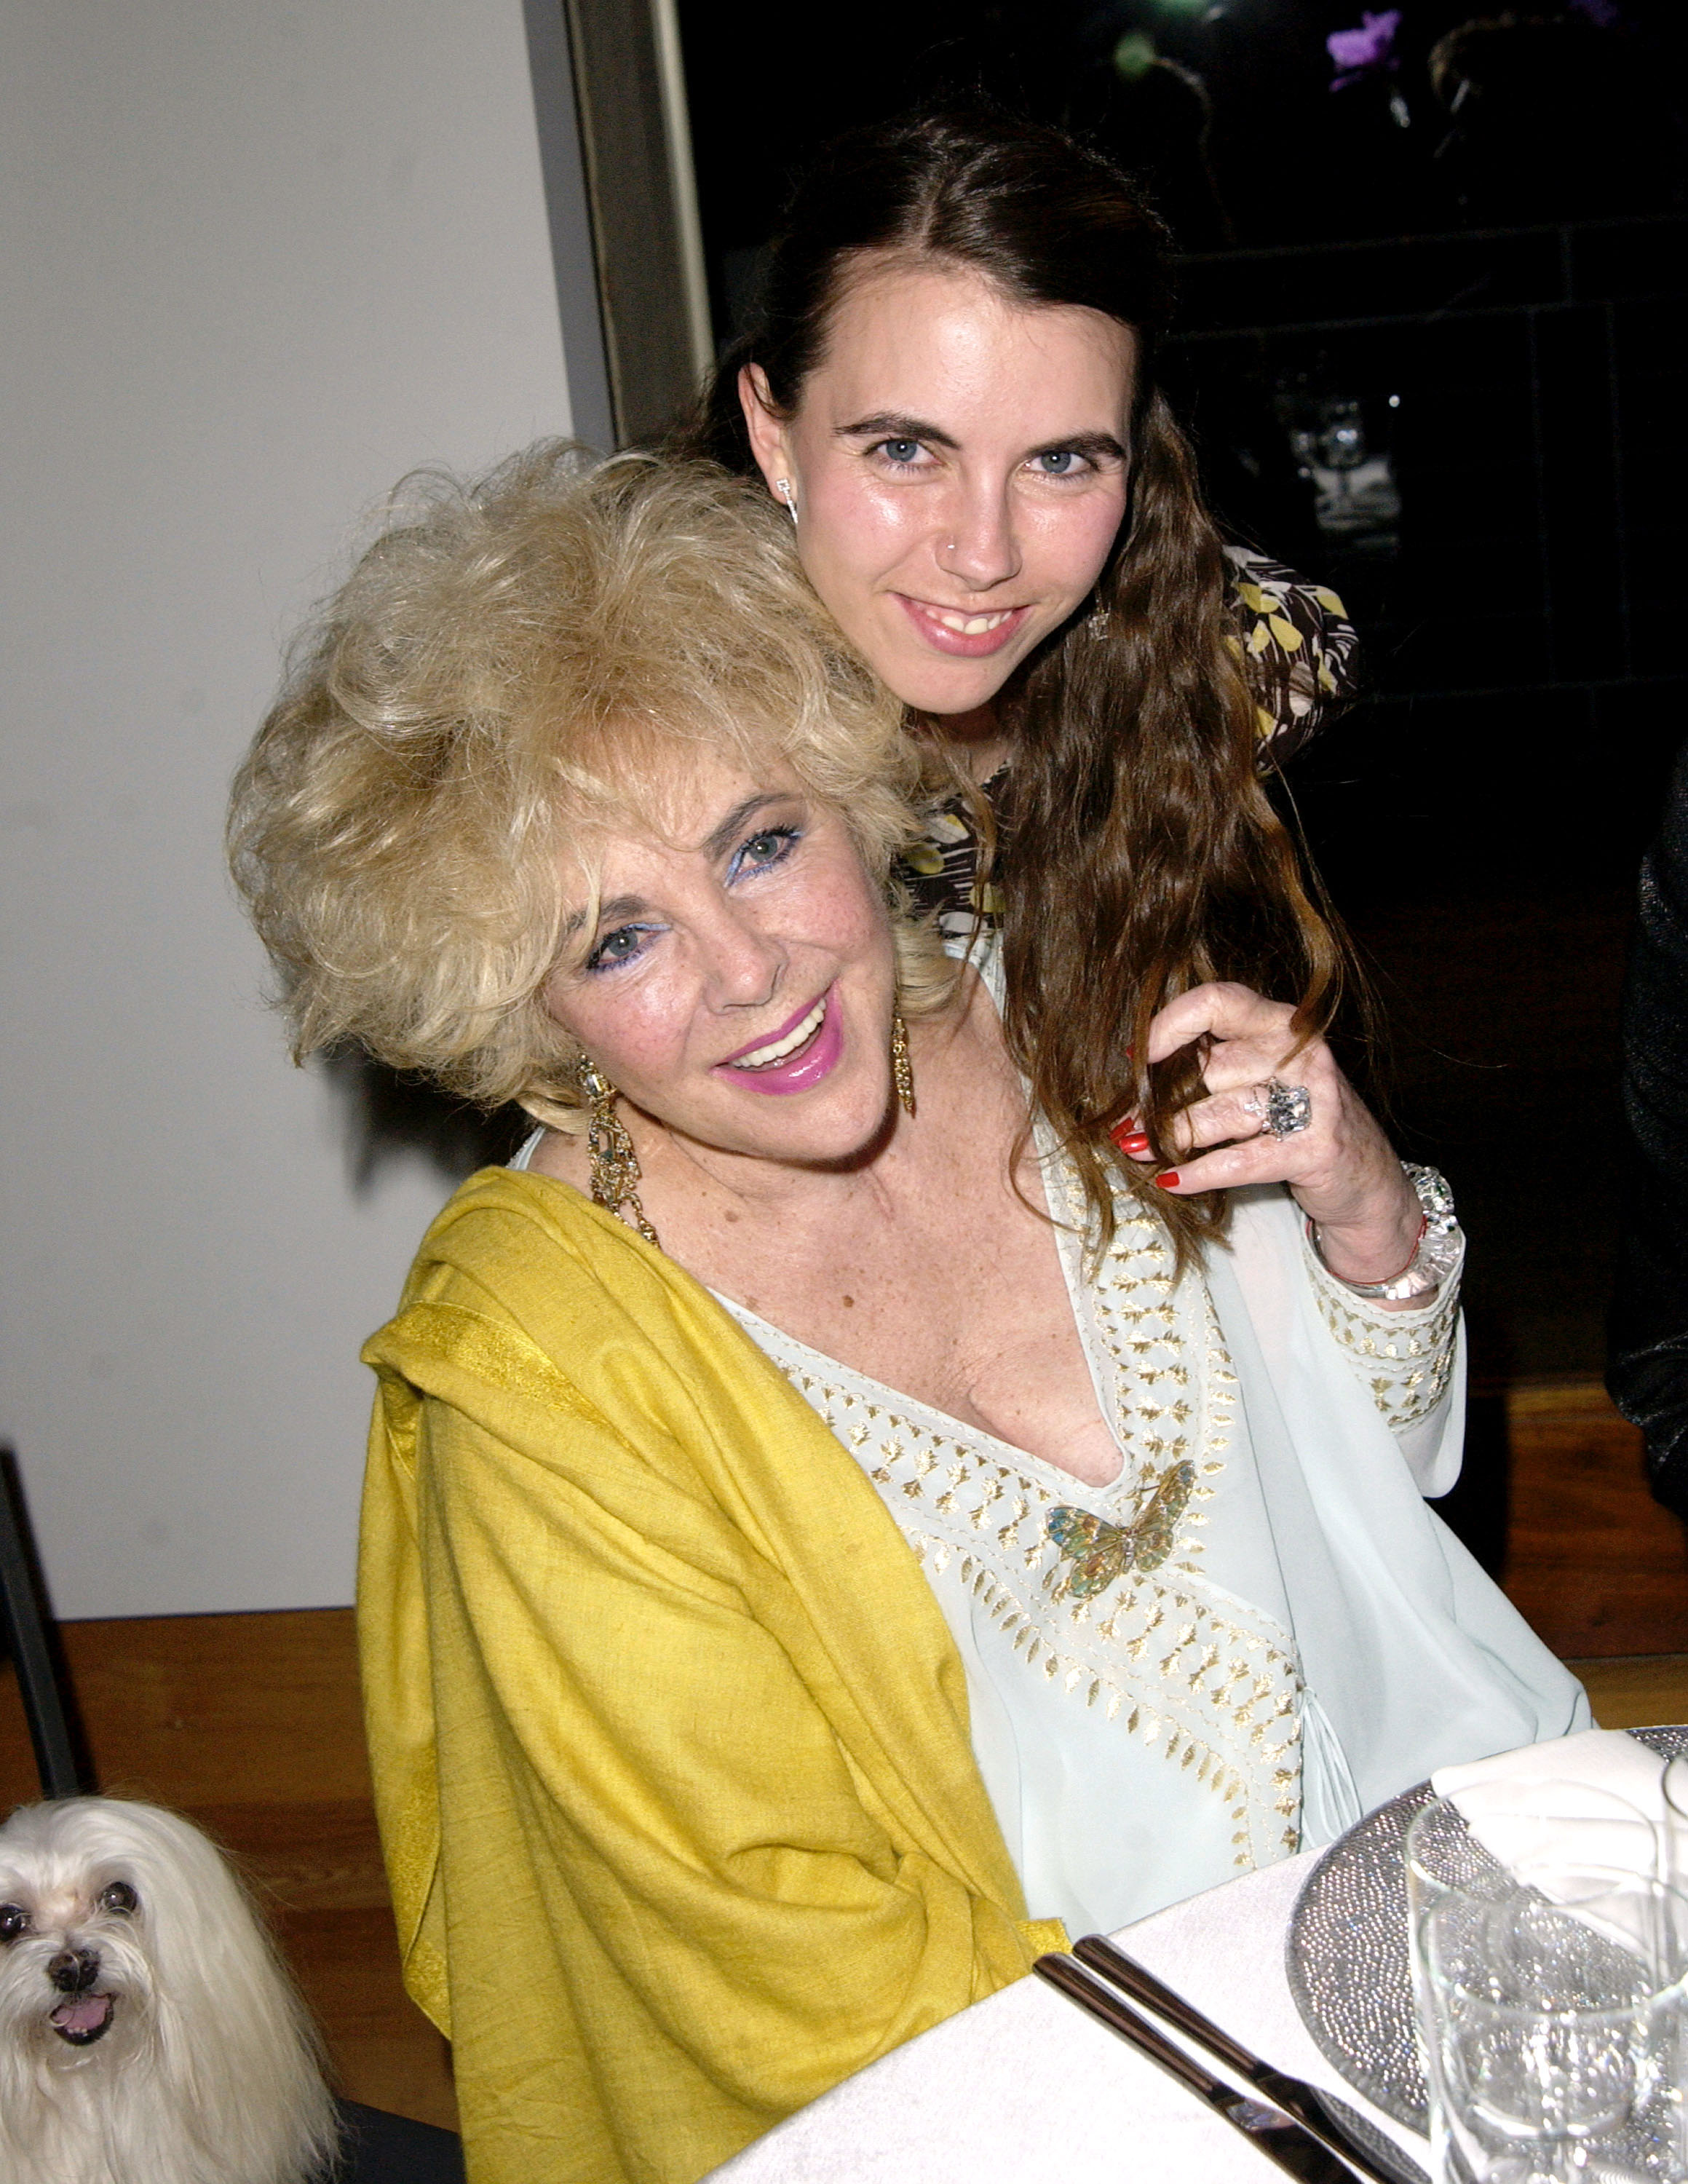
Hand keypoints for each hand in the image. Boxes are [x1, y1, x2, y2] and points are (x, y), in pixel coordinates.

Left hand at [1114, 982, 1421, 1288]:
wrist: (1365, 1180)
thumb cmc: (1297, 1120)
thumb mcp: (1263, 1077)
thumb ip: (1214, 1064)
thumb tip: (1135, 1073)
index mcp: (1282, 1023)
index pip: (1217, 1001)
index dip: (1169, 1024)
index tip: (1137, 1056)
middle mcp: (1301, 1053)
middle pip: (1210, 1068)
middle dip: (1158, 1100)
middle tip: (1126, 1124)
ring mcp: (1315, 1099)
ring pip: (1220, 1114)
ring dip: (1170, 1136)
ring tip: (1137, 1149)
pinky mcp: (1316, 1149)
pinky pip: (1240, 1160)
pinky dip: (1198, 1173)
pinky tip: (1170, 1181)